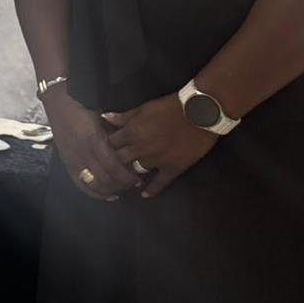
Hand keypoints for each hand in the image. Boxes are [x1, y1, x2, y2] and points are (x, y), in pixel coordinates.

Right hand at [43, 89, 138, 199]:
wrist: (59, 106)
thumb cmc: (85, 111)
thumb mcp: (104, 119)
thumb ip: (116, 135)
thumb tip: (134, 149)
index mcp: (94, 141)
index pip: (113, 167)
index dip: (127, 176)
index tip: (139, 177)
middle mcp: (83, 153)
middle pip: (106, 178)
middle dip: (122, 184)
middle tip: (134, 183)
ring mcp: (74, 160)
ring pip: (95, 184)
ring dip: (112, 189)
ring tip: (123, 188)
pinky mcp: (68, 164)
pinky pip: (81, 185)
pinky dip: (96, 193)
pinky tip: (109, 195)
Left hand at [102, 94, 217, 199]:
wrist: (199, 113)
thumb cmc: (170, 107)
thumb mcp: (143, 108)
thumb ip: (124, 116)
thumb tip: (104, 118)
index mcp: (132, 132)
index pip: (111, 144)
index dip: (107, 147)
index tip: (106, 150)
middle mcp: (140, 148)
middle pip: (120, 160)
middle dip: (115, 162)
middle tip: (112, 166)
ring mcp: (156, 160)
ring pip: (136, 171)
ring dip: (130, 174)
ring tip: (126, 177)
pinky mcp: (173, 168)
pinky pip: (160, 183)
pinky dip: (152, 190)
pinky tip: (145, 195)